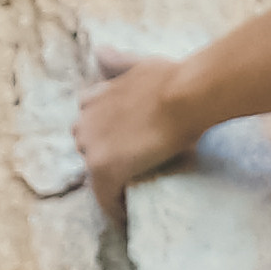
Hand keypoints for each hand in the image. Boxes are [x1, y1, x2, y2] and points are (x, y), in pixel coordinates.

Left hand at [75, 48, 201, 219]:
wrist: (184, 96)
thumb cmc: (171, 79)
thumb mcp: (138, 63)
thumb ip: (118, 62)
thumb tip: (100, 52)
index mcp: (93, 97)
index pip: (88, 120)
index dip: (106, 134)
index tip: (124, 145)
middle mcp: (86, 121)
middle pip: (87, 145)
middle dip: (105, 153)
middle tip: (132, 165)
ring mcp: (92, 147)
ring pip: (94, 172)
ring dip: (108, 180)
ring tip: (130, 189)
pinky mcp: (104, 170)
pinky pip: (104, 198)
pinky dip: (113, 208)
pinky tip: (125, 217)